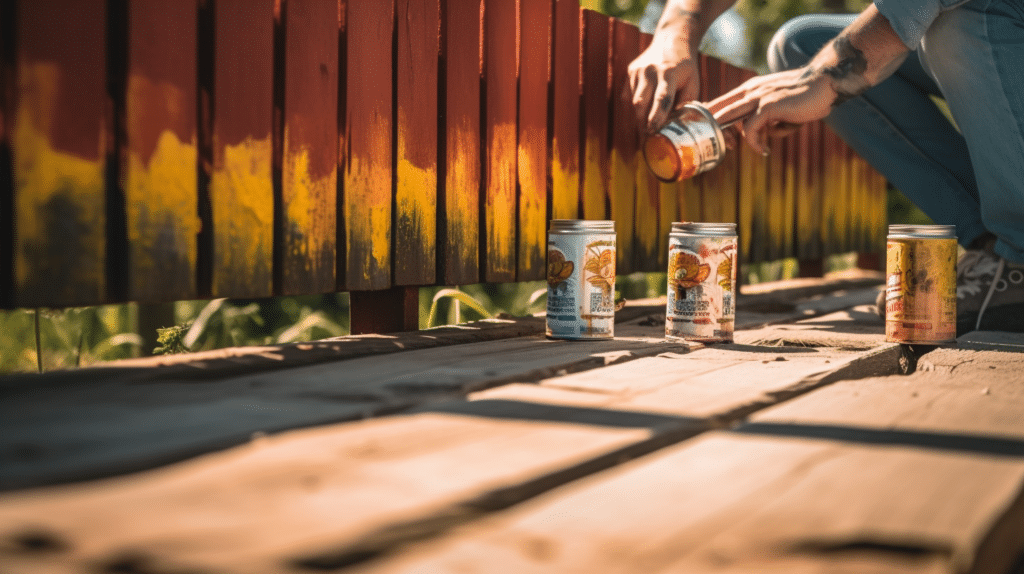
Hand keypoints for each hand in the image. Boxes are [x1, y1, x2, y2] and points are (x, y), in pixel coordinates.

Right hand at [628, 35, 699, 133]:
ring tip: (646, 127)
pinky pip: (628, 96)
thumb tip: (678, 126)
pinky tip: (642, 110)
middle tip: (648, 137)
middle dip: (643, 123)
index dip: (656, 117)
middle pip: (641, 103)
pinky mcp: (630, 72)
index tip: (654, 132)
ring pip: (633, 102)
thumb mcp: (692, 83)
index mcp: (669, 73)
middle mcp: (650, 71)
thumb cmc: (685, 67)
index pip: (661, 99)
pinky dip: (634, 106)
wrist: (671, 40)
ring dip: (639, 117)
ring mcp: (638, 71)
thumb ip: (685, 103)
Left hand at [706, 66, 836, 154]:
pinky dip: (755, 143)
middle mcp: (749, 91)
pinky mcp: (768, 107)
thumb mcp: (778, 105)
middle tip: (724, 146)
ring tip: (746, 148)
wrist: (825, 83)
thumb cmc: (804, 96)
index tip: (712, 135)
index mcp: (749, 89)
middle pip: (717, 109)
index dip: (712, 119)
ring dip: (732, 137)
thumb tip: (760, 134)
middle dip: (713, 129)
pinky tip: (764, 151)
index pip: (721, 103)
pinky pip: (750, 130)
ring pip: (728, 118)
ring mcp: (757, 98)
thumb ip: (765, 117)